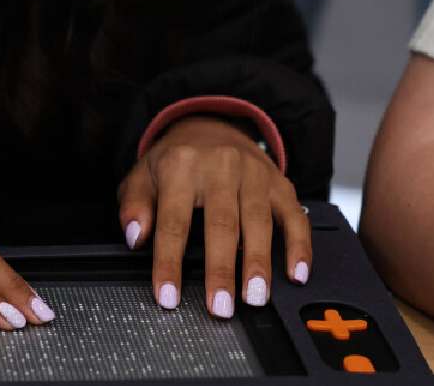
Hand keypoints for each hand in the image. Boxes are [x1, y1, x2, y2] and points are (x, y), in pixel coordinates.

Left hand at [115, 116, 310, 317]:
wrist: (211, 125)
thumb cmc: (175, 160)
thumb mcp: (142, 175)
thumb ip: (134, 205)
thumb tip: (135, 236)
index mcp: (181, 166)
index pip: (174, 221)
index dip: (169, 262)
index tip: (168, 296)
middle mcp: (221, 166)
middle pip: (222, 223)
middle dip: (221, 269)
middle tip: (220, 307)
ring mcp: (254, 174)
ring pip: (259, 222)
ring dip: (259, 264)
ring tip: (255, 297)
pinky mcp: (279, 182)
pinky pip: (294, 215)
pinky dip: (299, 246)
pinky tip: (296, 273)